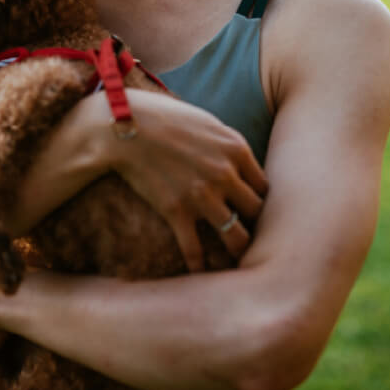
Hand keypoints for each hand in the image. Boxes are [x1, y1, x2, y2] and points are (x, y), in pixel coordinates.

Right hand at [106, 89, 268, 270]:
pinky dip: (198, 265)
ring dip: (237, 250)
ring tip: (235, 261)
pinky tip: (199, 271)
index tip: (251, 209)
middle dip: (255, 225)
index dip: (259, 199)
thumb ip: (226, 143)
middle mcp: (225, 174)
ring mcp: (202, 195)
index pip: (264, 186)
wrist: (124, 126)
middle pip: (257, 213)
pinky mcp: (177, 211)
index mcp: (236, 149)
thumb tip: (237, 160)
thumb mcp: (206, 122)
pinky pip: (196, 250)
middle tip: (251, 237)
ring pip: (237, 237)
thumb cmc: (163, 117)